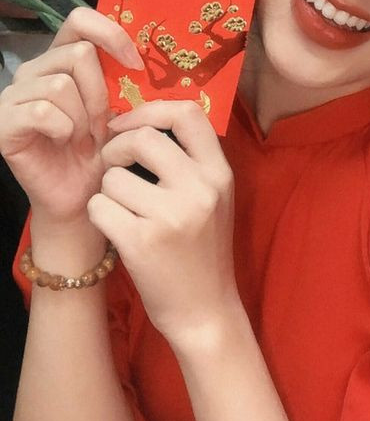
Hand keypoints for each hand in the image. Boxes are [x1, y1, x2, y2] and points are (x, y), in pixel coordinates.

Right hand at [0, 8, 143, 231]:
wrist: (83, 196)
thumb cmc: (101, 151)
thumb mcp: (118, 108)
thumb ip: (120, 77)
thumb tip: (138, 56)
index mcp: (60, 59)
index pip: (80, 20)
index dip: (110, 34)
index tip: (135, 64)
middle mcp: (34, 71)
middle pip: (77, 54)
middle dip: (100, 94)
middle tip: (100, 125)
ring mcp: (14, 96)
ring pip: (61, 84)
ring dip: (82, 117)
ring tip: (82, 138)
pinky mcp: (4, 122)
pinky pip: (41, 111)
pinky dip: (63, 129)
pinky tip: (64, 142)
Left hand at [88, 99, 237, 351]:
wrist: (205, 311)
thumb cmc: (203, 252)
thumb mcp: (213, 200)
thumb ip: (190, 162)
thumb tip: (142, 121)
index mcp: (220, 174)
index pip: (188, 113)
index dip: (150, 109)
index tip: (129, 123)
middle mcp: (200, 190)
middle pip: (143, 138)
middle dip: (117, 149)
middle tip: (114, 168)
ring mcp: (171, 216)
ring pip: (113, 177)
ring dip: (107, 192)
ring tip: (124, 212)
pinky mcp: (141, 242)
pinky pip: (99, 207)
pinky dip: (99, 216)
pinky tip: (116, 231)